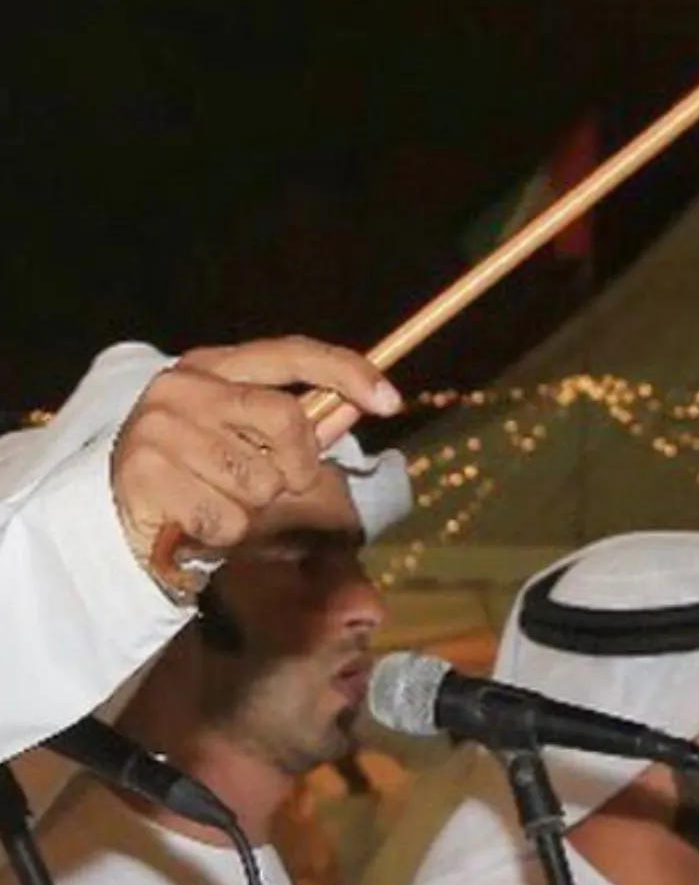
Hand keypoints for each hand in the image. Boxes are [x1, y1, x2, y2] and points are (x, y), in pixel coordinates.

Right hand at [109, 339, 400, 589]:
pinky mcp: (144, 476)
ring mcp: (158, 430)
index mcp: (212, 365)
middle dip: (299, 462)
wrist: (121, 513)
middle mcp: (181, 388)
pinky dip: (226, 531)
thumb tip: (360, 406)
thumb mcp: (248, 436)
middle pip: (285, 418)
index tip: (392, 400)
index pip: (292, 353)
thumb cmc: (200, 469)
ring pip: (260, 480)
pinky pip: (229, 518)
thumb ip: (304, 422)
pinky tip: (199, 519)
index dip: (347, 371)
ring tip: (219, 497)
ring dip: (254, 503)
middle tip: (279, 481)